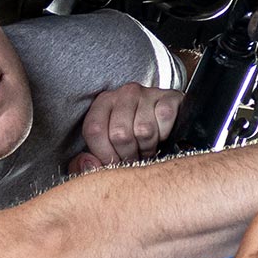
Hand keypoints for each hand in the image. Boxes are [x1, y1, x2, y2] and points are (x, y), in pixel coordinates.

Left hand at [68, 84, 182, 172]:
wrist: (169, 122)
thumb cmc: (134, 138)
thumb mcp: (109, 148)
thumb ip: (92, 161)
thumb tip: (87, 164)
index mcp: (103, 103)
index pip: (95, 130)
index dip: (104, 154)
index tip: (114, 163)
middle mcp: (124, 94)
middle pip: (120, 134)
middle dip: (129, 154)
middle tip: (134, 156)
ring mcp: (148, 93)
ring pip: (144, 130)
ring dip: (148, 147)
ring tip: (147, 147)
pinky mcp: (170, 97)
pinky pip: (164, 119)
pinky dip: (164, 135)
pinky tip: (161, 135)